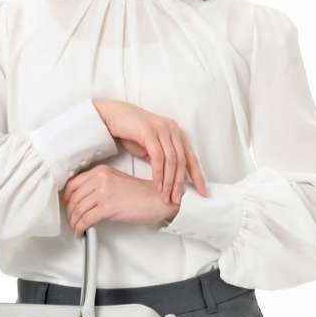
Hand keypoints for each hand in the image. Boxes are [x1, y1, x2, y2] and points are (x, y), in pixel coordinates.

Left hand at [62, 164, 179, 237]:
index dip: (66, 198)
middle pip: (73, 198)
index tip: (66, 206)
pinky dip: (80, 228)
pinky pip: (86, 220)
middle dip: (69, 212)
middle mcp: (100, 179)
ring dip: (74, 223)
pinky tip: (82, 232)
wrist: (158, 200)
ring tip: (77, 228)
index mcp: (101, 171)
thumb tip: (84, 200)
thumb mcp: (116, 182)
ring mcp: (104, 193)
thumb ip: (99, 186)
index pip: (73, 184)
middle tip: (71, 220)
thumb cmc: (142, 194)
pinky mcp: (108, 207)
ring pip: (78, 210)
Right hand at [93, 99, 207, 205]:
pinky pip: (158, 157)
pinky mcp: (150, 132)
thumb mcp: (151, 147)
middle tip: (177, 200)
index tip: (202, 192)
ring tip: (166, 196)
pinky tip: (157, 185)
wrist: (113, 116)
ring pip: (172, 160)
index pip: (191, 157)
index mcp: (176, 133)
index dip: (197, 176)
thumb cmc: (130, 132)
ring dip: (169, 181)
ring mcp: (162, 129)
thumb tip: (170, 178)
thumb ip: (162, 159)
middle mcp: (173, 130)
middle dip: (180, 183)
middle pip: (182, 161)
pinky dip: (159, 173)